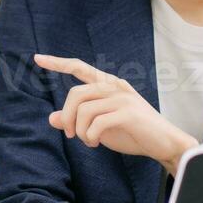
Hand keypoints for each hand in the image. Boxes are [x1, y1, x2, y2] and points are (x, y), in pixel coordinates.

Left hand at [35, 54, 197, 173]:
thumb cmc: (133, 132)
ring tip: (89, 141)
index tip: (37, 58)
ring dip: (80, 132)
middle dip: (67, 117)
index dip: (57, 63)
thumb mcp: (101, 126)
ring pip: (83, 110)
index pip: (79, 67)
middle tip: (71, 135)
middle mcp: (115, 86)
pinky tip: (96, 143)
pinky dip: (90, 136)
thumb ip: (79, 119)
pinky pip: (96, 123)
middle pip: (75, 95)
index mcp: (109, 84)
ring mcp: (122, 98)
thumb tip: (52, 118)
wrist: (165, 144)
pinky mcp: (128, 113)